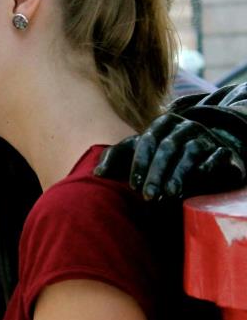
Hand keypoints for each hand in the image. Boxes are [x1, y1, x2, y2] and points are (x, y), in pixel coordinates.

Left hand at [95, 113, 245, 199]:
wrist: (206, 151)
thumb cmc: (163, 154)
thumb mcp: (140, 151)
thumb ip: (116, 157)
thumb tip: (96, 173)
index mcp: (161, 123)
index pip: (147, 141)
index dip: (140, 164)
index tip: (133, 185)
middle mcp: (184, 126)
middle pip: (167, 148)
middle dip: (157, 173)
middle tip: (149, 196)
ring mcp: (205, 136)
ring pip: (190, 153)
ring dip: (178, 175)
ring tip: (169, 195)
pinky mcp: (223, 150)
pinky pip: (216, 157)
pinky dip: (206, 169)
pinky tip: (195, 184)